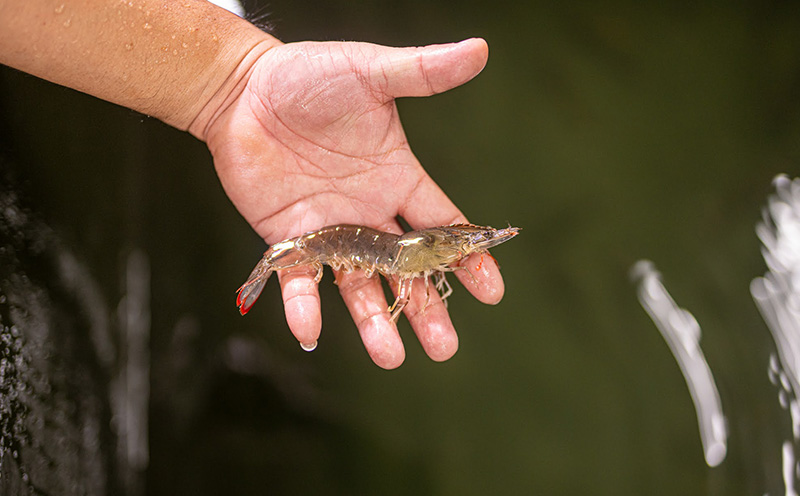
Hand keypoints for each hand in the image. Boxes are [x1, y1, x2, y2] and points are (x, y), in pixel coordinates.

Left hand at [204, 38, 504, 368]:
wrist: (241, 90)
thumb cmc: (308, 76)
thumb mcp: (371, 72)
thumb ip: (422, 72)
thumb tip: (478, 50)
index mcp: (398, 179)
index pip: (443, 227)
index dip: (468, 260)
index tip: (491, 291)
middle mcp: (370, 213)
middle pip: (406, 272)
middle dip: (426, 308)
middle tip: (445, 348)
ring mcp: (330, 231)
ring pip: (359, 286)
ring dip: (375, 322)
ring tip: (393, 358)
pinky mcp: (288, 240)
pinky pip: (300, 282)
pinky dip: (304, 308)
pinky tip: (312, 334)